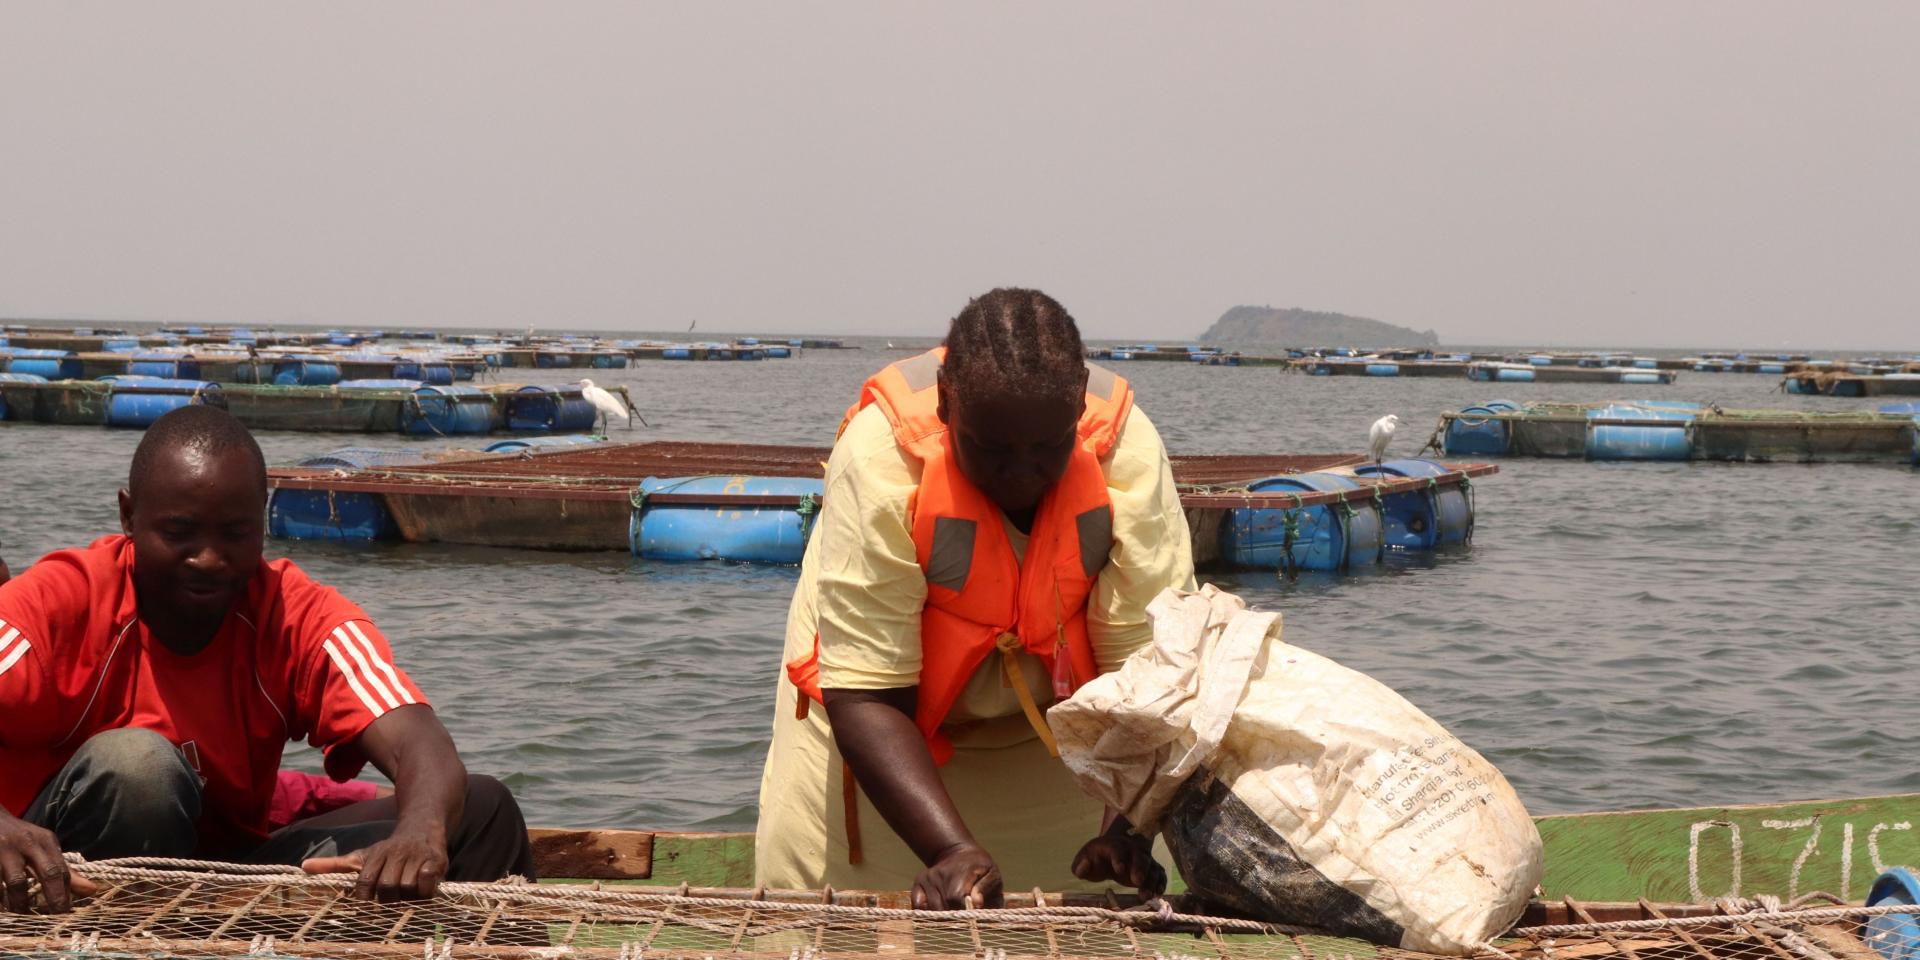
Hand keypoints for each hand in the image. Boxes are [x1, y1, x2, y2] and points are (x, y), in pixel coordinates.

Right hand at [0, 809, 95, 913]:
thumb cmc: (20, 838)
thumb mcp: (42, 847)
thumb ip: (63, 869)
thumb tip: (92, 890)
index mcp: (45, 841)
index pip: (62, 869)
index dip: (66, 892)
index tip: (66, 913)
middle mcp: (28, 843)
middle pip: (48, 873)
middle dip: (55, 897)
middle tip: (55, 918)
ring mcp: (6, 850)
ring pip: (17, 883)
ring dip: (20, 903)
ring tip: (21, 916)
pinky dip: (1, 898)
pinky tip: (3, 907)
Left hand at [302, 825, 448, 900]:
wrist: (422, 827)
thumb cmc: (388, 851)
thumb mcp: (361, 856)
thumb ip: (334, 865)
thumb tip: (304, 867)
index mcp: (375, 854)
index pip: (365, 883)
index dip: (366, 898)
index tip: (370, 902)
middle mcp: (395, 853)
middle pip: (387, 887)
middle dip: (388, 898)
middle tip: (392, 899)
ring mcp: (416, 856)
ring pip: (407, 887)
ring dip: (407, 896)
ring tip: (407, 894)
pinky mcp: (436, 860)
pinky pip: (427, 881)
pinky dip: (425, 890)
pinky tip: (423, 888)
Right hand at [912, 843, 1002, 909]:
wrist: (959, 852)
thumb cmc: (980, 867)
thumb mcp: (992, 874)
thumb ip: (985, 888)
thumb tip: (976, 902)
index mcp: (960, 873)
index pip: (956, 900)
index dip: (964, 913)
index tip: (972, 917)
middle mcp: (940, 875)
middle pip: (943, 908)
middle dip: (955, 917)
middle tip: (965, 917)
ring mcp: (928, 878)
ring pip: (931, 909)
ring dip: (943, 917)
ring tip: (955, 912)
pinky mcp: (918, 882)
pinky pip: (917, 904)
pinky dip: (926, 912)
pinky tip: (939, 909)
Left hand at [1071, 831, 1165, 896]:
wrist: (1112, 850)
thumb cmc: (1096, 858)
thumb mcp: (1084, 860)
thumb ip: (1080, 866)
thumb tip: (1084, 867)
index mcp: (1112, 845)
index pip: (1117, 849)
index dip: (1118, 858)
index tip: (1119, 870)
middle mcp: (1131, 849)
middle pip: (1139, 855)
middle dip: (1139, 868)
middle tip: (1137, 882)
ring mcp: (1143, 857)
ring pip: (1151, 866)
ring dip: (1151, 880)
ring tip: (1147, 896)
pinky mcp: (1150, 867)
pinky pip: (1159, 873)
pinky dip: (1160, 882)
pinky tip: (1157, 894)